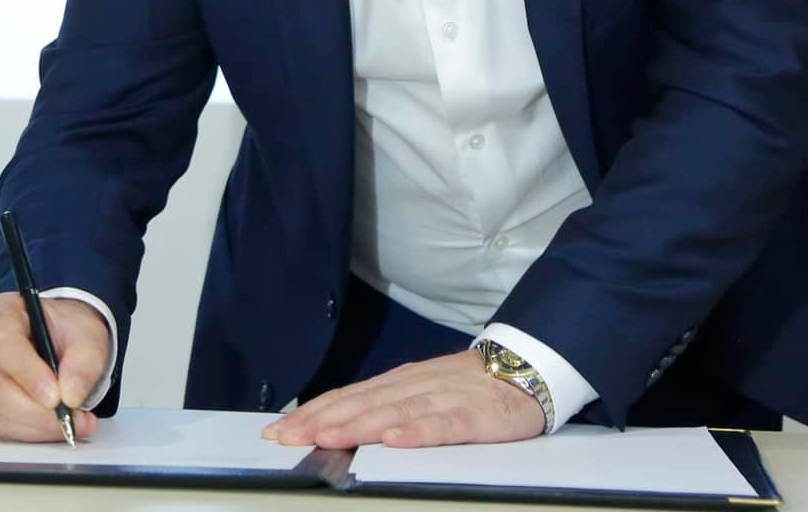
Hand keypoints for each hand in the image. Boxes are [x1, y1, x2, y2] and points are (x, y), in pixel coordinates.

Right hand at [0, 291, 109, 441]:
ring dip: (34, 427)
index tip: (56, 398)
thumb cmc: (61, 331)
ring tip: (69, 424)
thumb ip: (84, 361)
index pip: (1, 344)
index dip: (27, 374)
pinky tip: (48, 427)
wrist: (52, 337)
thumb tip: (71, 394)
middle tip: (72, 420)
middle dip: (37, 413)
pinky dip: (25, 432)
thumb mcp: (86, 335)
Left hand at [263, 349, 545, 448]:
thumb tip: (337, 424)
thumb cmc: (470, 388)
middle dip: (322, 421)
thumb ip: (385, 407)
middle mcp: (416, 385)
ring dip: (358, 424)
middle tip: (287, 439)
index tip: (278, 430)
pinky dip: (418, 432)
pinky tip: (395, 441)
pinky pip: (444, 425)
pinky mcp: (477, 415)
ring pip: (396, 411)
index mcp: (401, 382)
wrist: (529, 367)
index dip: (314, 412)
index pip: (349, 396)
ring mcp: (446, 397)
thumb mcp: (422, 393)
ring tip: (327, 438)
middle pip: (363, 403)